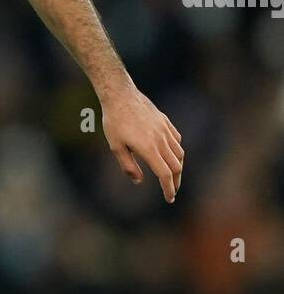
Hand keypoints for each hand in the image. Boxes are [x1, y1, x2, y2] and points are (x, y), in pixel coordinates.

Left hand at [101, 86, 183, 203]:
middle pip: (176, 167)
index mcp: (148, 149)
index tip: (169, 198)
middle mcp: (161, 140)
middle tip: (171, 191)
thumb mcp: (116, 147)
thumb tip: (139, 181)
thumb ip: (128, 166)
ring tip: (172, 176)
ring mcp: (165, 130)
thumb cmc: (114, 122)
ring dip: (178, 168)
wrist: (121, 95)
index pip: (165, 174)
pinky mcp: (165, 122)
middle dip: (175, 182)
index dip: (168, 189)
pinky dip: (177, 151)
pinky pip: (177, 140)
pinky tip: (170, 155)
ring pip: (179, 154)